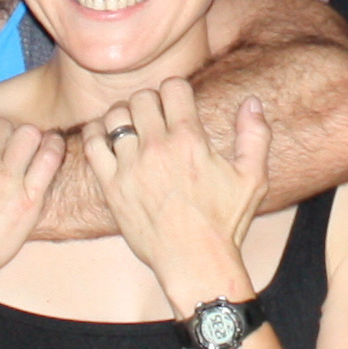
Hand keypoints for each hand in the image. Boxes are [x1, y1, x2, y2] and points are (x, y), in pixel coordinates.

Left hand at [92, 83, 267, 315]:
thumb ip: (255, 135)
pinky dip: (96, 132)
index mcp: (190, 140)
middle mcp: (157, 148)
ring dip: (125, 116)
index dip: (176, 90)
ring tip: (134, 129)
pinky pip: (92, 143)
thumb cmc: (225, 222)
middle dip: (151, 102)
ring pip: (115, 116)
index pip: (172, 86)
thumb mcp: (252, 178)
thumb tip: (251, 100)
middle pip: (141, 97)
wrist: (195, 262)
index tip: (178, 104)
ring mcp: (130, 166)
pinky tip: (107, 137)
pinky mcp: (111, 186)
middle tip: (157, 119)